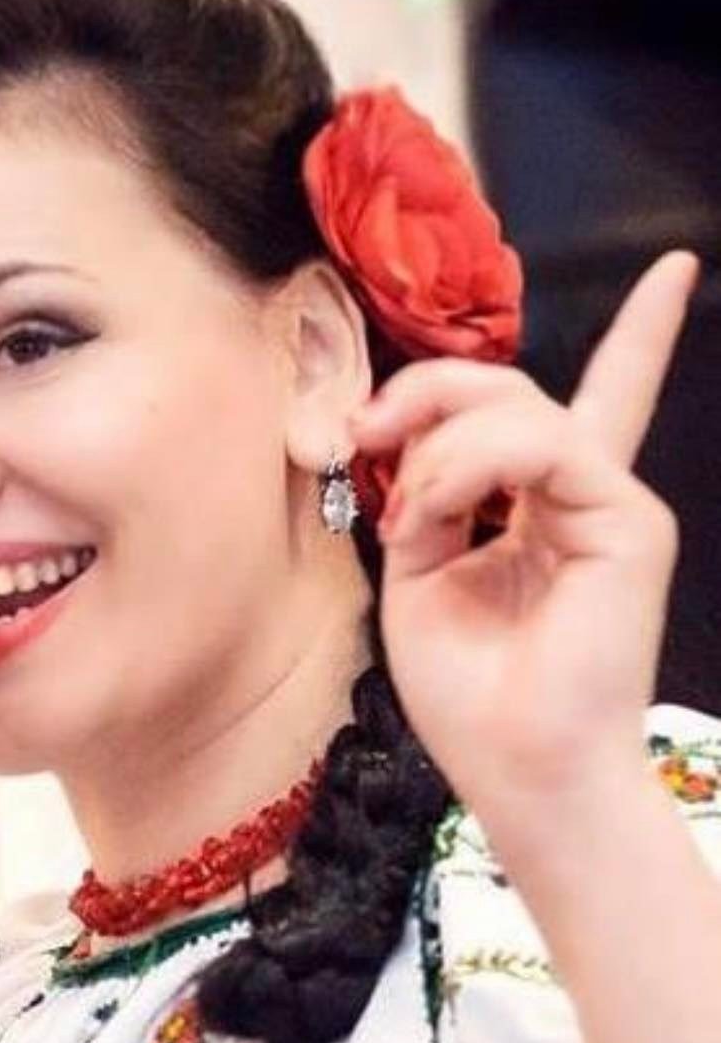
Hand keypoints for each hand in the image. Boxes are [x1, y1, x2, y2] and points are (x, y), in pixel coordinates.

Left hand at [349, 252, 698, 846]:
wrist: (517, 770)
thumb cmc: (467, 690)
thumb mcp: (419, 574)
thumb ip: (425, 495)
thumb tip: (413, 439)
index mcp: (538, 507)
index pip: (577, 407)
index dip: (637, 338)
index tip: (677, 271)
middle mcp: (580, 495)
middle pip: (506, 391)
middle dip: (423, 391)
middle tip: (366, 428)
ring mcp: (609, 502)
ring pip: (514, 406)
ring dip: (435, 444)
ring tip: (407, 513)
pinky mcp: (627, 520)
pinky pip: (537, 446)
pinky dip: (465, 467)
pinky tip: (433, 512)